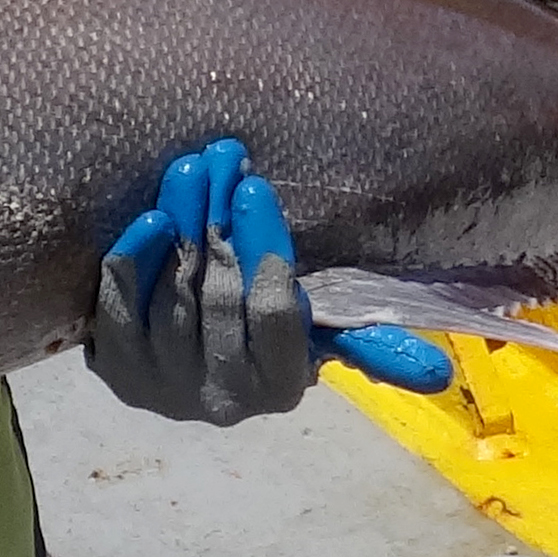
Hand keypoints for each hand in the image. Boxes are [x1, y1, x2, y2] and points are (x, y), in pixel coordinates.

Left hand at [86, 140, 453, 424]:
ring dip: (179, 221)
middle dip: (219, 216)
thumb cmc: (256, 334)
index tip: (256, 186)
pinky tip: (151, 219)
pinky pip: (120, 311)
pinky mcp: (118, 373)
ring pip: (171, 293)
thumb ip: (367, 343)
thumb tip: (439, 375)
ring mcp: (164, 389)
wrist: (175, 369)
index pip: (274, 314)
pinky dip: (134, 263)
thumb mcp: (314, 340)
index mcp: (279, 386)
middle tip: (221, 156)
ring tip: (189, 167)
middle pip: (219, 296)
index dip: (264, 247)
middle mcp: (222, 400)